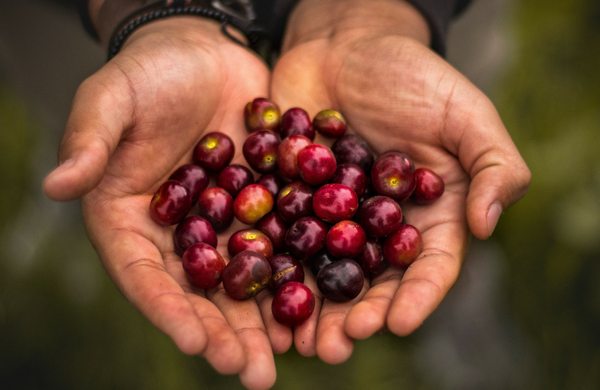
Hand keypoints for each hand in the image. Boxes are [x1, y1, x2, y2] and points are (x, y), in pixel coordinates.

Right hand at [43, 17, 275, 389]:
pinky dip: (294, 277)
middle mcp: (178, 232)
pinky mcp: (262, 206)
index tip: (195, 341)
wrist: (204, 51)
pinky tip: (315, 305)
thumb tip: (55, 184)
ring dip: (262, 321)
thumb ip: (90, 140)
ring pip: (242, 279)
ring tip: (285, 357)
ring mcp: (222, 222)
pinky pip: (279, 246)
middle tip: (250, 371)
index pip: (144, 273)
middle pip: (198, 291)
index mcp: (130, 219)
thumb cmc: (149, 71)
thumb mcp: (112, 98)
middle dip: (223, 332)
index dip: (167, 309)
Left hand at [265, 0, 530, 363]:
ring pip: (323, 271)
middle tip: (335, 346)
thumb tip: (487, 224)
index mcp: (426, 212)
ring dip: (310, 309)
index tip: (400, 323)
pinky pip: (281, 239)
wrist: (344, 43)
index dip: (417, 297)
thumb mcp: (463, 111)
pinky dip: (271, 269)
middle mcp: (379, 225)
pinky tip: (257, 297)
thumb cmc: (410, 73)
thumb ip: (491, 164)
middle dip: (356, 316)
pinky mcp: (291, 200)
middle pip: (372, 280)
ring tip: (295, 342)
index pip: (429, 265)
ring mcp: (332, 217)